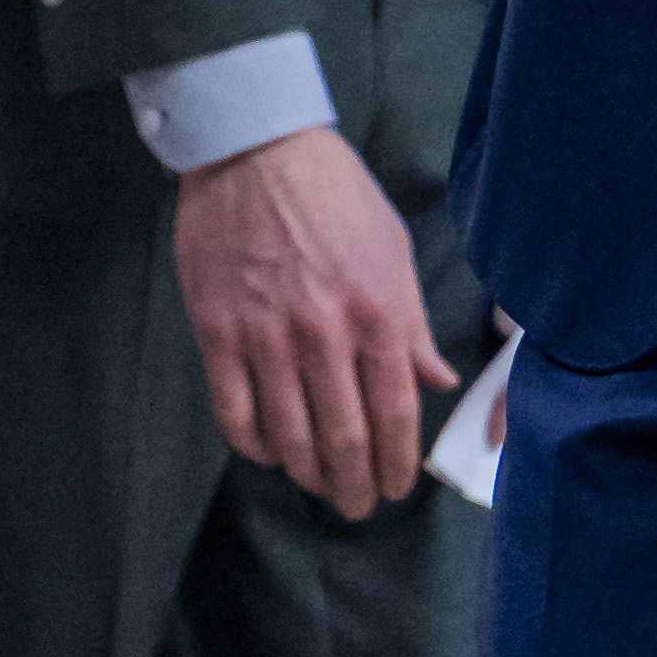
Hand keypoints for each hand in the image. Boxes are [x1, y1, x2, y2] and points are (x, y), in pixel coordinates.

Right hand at [171, 122, 455, 520]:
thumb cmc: (334, 195)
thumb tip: (438, 382)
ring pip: (290, 436)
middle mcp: (326, 333)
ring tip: (317, 485)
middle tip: (355, 505)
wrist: (257, 151)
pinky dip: (254, 445)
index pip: (395, 413)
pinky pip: (235, 413)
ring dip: (307, 474)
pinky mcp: (219, 333)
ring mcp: (268, 336)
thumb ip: (414, 324)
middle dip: (354, 485)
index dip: (396, 464)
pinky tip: (268, 451)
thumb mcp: (393, 251)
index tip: (394, 488)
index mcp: (378, 312)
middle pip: (344, 438)